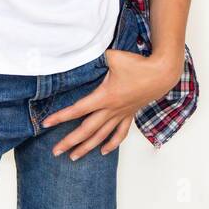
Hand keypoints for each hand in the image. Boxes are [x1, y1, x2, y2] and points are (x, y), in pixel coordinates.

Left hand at [39, 48, 181, 159]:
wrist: (162, 73)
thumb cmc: (138, 64)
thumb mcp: (113, 56)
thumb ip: (96, 56)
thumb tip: (81, 51)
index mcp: (105, 96)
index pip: (78, 110)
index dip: (61, 117)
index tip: (46, 123)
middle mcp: (111, 109)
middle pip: (87, 130)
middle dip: (70, 142)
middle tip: (55, 152)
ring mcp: (121, 114)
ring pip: (101, 136)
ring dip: (87, 147)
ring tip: (74, 157)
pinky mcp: (130, 114)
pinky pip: (120, 133)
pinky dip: (111, 143)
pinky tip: (104, 151)